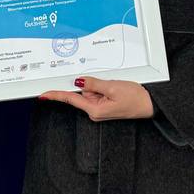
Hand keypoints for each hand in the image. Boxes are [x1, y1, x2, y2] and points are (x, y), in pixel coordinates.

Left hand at [39, 76, 153, 121]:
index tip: (43, 94)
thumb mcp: (112, 87)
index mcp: (94, 110)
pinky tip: (113, 88)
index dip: (56, 95)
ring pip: (90, 91)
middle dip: (90, 84)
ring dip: (99, 85)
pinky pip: (96, 92)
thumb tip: (78, 81)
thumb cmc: (135, 99)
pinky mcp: (104, 105)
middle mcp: (94, 111)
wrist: (150, 104)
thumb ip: (93, 84)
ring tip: (114, 87)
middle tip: (107, 84)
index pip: (71, 99)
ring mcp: (99, 109)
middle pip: (81, 92)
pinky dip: (102, 87)